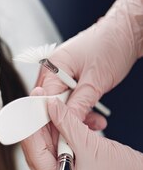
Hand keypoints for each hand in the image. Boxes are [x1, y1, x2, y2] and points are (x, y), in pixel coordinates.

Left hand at [21, 91, 142, 169]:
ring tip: (53, 106)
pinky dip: (64, 132)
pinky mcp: (72, 167)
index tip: (30, 108)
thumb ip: (68, 124)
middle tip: (38, 103)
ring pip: (49, 146)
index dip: (31, 128)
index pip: (33, 153)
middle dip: (39, 125)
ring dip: (53, 126)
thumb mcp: (91, 144)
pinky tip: (67, 118)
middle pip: (38, 149)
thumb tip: (50, 106)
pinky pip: (61, 147)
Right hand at [36, 0, 142, 125]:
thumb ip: (79, 104)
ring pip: (59, 104)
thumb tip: (66, 124)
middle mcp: (51, 71)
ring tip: (94, 125)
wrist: (127, 31)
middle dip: (63, 121)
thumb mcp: (96, 80)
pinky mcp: (68, 78)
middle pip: (48, 104)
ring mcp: (59, 74)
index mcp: (52, 68)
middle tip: (77, 134)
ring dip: (75, 116)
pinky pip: (68, 99)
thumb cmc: (112, 46)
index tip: (57, 138)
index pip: (43, 101)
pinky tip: (93, 117)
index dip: (49, 121)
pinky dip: (79, 109)